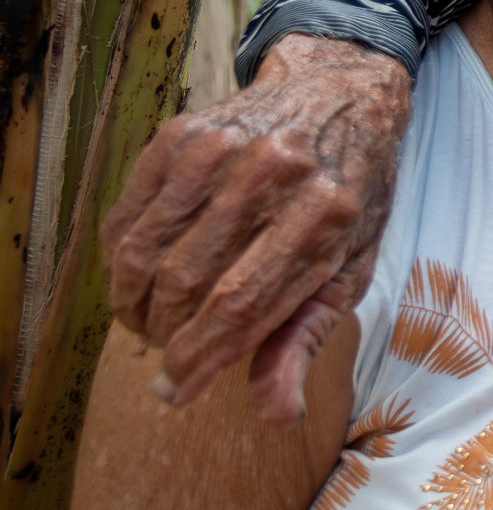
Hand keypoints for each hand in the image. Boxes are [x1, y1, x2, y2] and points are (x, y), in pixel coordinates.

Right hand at [103, 33, 411, 426]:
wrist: (341, 96)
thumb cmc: (351, 193)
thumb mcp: (352, 265)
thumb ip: (307, 336)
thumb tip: (276, 413)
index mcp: (325, 217)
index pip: (240, 306)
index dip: (198, 359)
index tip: (175, 390)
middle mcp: (274, 177)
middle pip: (186, 282)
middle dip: (166, 335)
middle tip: (168, 352)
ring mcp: (224, 148)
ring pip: (145, 251)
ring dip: (135, 304)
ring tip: (150, 321)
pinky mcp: (184, 134)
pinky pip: (129, 214)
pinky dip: (123, 259)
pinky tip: (139, 276)